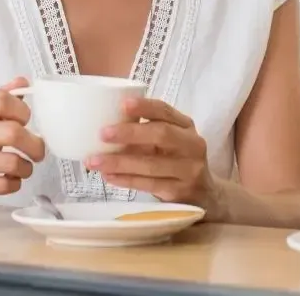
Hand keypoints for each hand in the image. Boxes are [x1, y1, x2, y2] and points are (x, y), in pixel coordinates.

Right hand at [0, 77, 45, 218]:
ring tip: (24, 168)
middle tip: (38, 151)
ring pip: (10, 162)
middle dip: (34, 144)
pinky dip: (14, 184)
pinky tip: (10, 180)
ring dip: (26, 168)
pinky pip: (1, 185)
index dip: (22, 111)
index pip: (0, 100)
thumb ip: (1, 99)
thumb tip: (22, 81)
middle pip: (11, 132)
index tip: (26, 122)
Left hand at [87, 98, 215, 209]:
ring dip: (120, 162)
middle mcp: (192, 145)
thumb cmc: (178, 161)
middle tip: (103, 133)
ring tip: (94, 161)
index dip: (145, 106)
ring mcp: (188, 170)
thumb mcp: (172, 142)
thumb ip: (149, 132)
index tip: (122, 104)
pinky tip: (108, 176)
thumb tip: (108, 123)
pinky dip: (126, 180)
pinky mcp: (179, 191)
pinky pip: (148, 185)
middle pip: (162, 135)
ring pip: (151, 164)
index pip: (166, 111)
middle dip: (130, 133)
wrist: (206, 195)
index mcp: (186, 127)